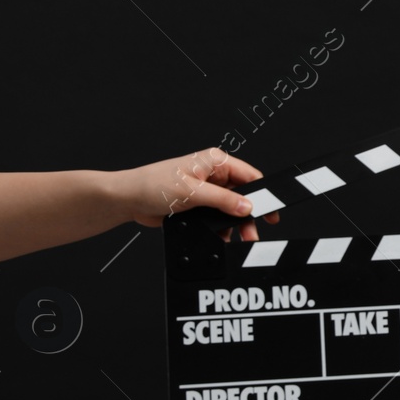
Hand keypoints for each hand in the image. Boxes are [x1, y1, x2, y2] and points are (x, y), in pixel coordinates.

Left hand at [119, 149, 279, 240]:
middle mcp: (213, 174)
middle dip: (248, 214)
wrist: (128, 200)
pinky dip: (222, 227)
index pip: (249, 175)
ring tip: (240, 238)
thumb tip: (247, 207)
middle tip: (253, 231)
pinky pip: (218, 216)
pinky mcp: (198, 204)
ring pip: (231, 208)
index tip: (270, 210)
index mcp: (215, 161)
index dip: (262, 193)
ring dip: (235, 223)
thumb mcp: (192, 193)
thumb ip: (223, 200)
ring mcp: (206, 189)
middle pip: (242, 195)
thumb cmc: (151, 185)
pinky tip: (222, 236)